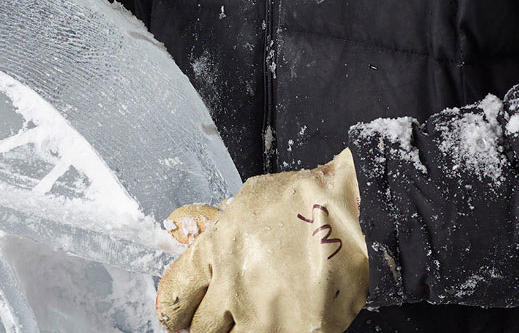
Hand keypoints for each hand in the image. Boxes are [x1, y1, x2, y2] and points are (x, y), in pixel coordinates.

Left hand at [157, 148, 366, 332]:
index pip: (177, 295)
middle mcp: (234, 285)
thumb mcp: (244, 204)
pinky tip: (273, 325)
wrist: (345, 207)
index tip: (175, 318)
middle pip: (200, 327)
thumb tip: (196, 247)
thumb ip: (217, 231)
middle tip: (205, 327)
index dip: (173, 311)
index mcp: (215, 251)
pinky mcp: (298, 330)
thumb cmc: (299, 199)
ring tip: (243, 323)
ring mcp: (265, 312)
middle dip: (201, 328)